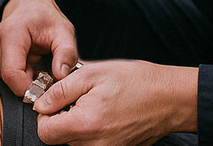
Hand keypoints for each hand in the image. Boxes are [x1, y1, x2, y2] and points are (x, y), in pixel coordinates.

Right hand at [0, 0, 79, 95]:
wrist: (30, 8)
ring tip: (35, 63)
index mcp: (11, 34)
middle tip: (44, 69)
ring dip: (22, 79)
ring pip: (4, 82)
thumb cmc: (45, 18)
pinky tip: (24, 64)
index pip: (12, 74)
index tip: (46, 86)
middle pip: (8, 80)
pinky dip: (14, 77)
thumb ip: (66, 53)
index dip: (30, 87)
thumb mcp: (64, 32)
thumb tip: (61, 75)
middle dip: (29, 82)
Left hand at [33, 60, 197, 145]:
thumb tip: (41, 103)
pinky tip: (108, 113)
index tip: (58, 99)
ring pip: (75, 141)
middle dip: (63, 117)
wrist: (171, 98)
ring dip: (79, 123)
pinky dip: (94, 130)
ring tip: (98, 103)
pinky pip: (92, 143)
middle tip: (82, 96)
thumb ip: (61, 90)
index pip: (44, 132)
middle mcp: (94, 144)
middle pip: (59, 138)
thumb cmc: (137, 82)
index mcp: (85, 124)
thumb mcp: (94, 73)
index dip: (46, 114)